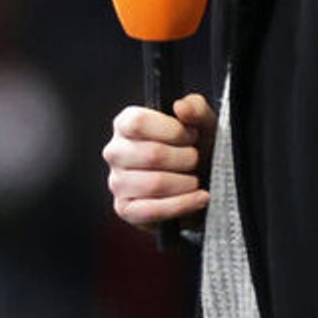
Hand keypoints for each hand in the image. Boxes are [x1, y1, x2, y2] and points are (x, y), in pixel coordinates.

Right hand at [103, 93, 214, 228]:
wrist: (199, 184)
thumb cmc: (194, 149)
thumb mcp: (202, 124)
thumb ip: (195, 109)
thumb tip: (181, 106)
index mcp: (125, 125)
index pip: (138, 122)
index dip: (171, 130)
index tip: (190, 135)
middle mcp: (115, 152)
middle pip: (151, 154)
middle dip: (185, 158)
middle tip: (195, 159)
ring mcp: (117, 182)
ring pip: (154, 184)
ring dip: (185, 183)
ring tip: (195, 179)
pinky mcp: (125, 209)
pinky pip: (151, 210)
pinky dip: (182, 205)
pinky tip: (199, 198)